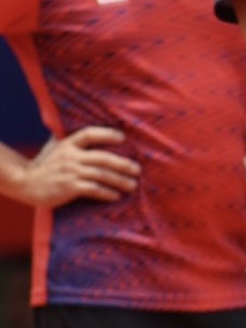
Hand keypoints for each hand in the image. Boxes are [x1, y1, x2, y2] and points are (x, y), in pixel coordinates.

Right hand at [9, 127, 139, 207]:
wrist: (26, 183)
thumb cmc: (46, 165)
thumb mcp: (56, 147)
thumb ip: (73, 140)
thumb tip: (95, 132)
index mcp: (67, 144)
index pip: (89, 134)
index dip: (107, 134)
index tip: (122, 137)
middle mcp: (70, 156)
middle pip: (103, 158)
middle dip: (123, 164)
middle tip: (137, 170)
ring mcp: (70, 172)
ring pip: (102, 175)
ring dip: (120, 181)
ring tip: (132, 185)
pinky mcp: (69, 187)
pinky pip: (94, 189)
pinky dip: (107, 193)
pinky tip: (116, 195)